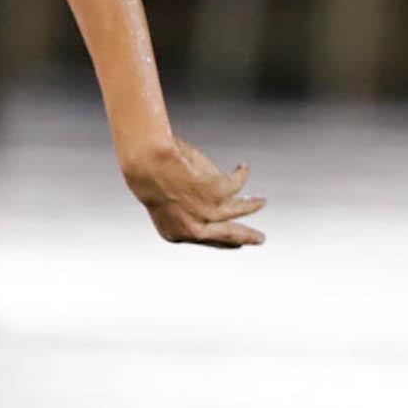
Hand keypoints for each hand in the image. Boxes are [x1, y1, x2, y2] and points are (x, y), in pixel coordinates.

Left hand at [123, 138, 265, 247]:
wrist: (146, 163)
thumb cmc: (146, 176)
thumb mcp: (163, 201)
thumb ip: (182, 210)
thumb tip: (204, 206)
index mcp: (175, 232)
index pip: (206, 241)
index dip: (224, 242)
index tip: (237, 245)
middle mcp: (192, 228)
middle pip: (227, 235)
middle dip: (246, 236)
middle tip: (260, 239)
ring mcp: (206, 213)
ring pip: (237, 211)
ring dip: (251, 205)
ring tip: (261, 201)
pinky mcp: (218, 194)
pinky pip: (237, 184)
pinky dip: (241, 174)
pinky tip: (243, 167)